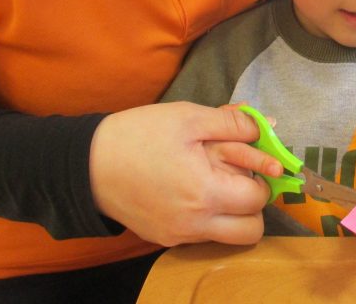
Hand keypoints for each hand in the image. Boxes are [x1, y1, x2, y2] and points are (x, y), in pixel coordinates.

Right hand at [88, 102, 282, 246]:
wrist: (88, 163)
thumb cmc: (140, 134)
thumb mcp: (189, 117)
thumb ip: (233, 124)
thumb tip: (267, 127)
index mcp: (205, 192)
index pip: (258, 199)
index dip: (262, 177)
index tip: (256, 162)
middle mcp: (195, 223)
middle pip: (250, 231)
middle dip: (253, 205)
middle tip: (240, 178)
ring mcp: (179, 235)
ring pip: (227, 237)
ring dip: (233, 214)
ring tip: (217, 184)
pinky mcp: (164, 238)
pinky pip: (201, 235)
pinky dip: (208, 217)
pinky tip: (192, 191)